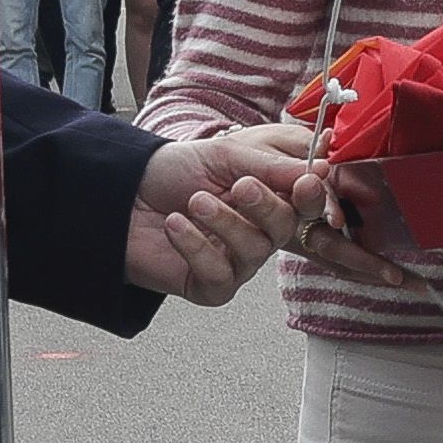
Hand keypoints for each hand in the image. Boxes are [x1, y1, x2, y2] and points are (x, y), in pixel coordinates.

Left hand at [124, 124, 327, 303]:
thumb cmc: (174, 172)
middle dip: (266, 207)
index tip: (306, 183)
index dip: (312, 196)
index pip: (307, 202)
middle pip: (287, 228)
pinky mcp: (212, 287)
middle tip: (241, 186)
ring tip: (195, 202)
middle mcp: (259, 231)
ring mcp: (238, 262)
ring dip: (224, 223)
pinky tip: (175, 226)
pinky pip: (220, 274)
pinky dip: (196, 247)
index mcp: (270, 196)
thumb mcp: (226, 155)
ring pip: (255, 251)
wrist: (121, 195)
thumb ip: (272, 166)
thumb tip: (321, 170)